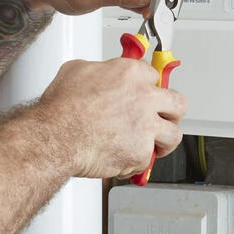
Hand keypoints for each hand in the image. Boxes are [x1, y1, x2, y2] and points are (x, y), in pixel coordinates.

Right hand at [38, 57, 186, 178]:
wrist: (56, 137)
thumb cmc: (61, 108)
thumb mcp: (76, 71)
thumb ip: (99, 71)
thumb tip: (100, 74)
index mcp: (131, 73)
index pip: (154, 76)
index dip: (149, 87)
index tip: (146, 93)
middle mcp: (144, 97)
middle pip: (177, 103)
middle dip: (171, 112)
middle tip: (163, 118)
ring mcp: (146, 126)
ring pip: (174, 134)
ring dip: (165, 141)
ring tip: (155, 145)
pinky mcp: (142, 152)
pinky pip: (149, 160)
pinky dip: (137, 163)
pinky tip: (125, 160)